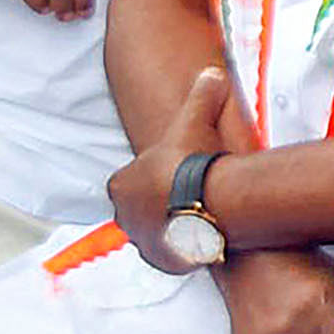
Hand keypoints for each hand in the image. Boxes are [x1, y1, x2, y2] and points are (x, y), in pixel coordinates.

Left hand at [110, 65, 243, 269]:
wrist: (213, 202)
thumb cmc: (194, 162)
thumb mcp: (195, 119)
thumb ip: (201, 96)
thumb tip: (211, 74)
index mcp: (120, 185)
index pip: (130, 181)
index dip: (155, 177)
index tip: (175, 173)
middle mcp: (123, 216)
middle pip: (140, 209)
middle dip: (160, 204)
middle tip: (188, 195)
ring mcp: (142, 240)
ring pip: (155, 232)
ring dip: (172, 225)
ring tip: (199, 214)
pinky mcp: (162, 259)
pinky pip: (171, 253)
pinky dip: (184, 246)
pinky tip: (203, 233)